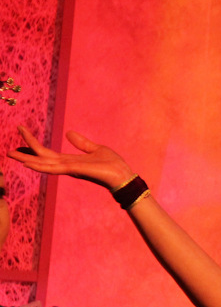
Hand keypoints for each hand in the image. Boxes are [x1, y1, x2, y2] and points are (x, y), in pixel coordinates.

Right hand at [7, 127, 135, 190]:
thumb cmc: (113, 165)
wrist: (123, 175)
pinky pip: (54, 168)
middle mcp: (66, 166)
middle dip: (25, 154)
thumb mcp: (95, 149)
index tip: (21, 131)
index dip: (33, 144)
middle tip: (8, 150)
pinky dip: (41, 165)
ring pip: (43, 163)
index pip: (47, 153)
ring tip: (12, 154)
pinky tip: (29, 162)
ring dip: (28, 159)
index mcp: (70, 161)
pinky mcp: (75, 170)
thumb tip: (68, 133)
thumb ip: (81, 143)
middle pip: (41, 158)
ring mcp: (69, 169)